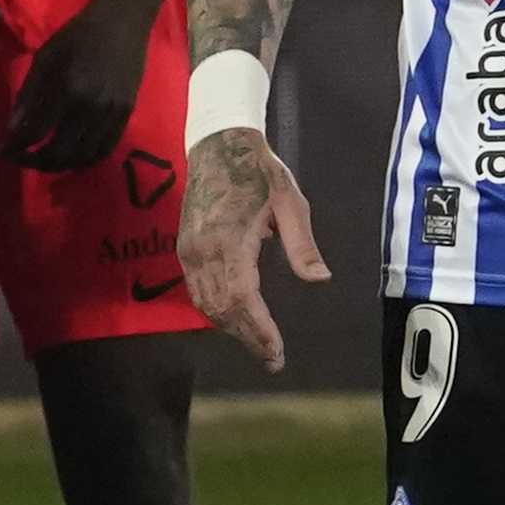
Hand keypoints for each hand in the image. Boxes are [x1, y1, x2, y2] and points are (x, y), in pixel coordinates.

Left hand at [1, 0, 163, 177]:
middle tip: (21, 158)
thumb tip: (11, 128)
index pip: (34, 133)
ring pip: (82, 156)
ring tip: (44, 160)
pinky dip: (85, 159)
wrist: (121, 23)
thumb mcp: (44, 58)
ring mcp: (110, 113)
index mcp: (65, 89)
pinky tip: (72, 156)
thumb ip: (27, 94)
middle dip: (33, 162)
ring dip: (58, 164)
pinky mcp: (125, 114)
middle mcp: (89, 107)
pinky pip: (104, 148)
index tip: (1, 151)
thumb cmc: (77, 35)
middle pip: (58, 152)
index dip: (14, 148)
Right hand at [178, 127, 323, 372]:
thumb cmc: (259, 171)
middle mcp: (203, 251)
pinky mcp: (184, 248)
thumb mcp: (290, 202)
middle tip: (272, 360)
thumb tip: (320, 279)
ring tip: (258, 346)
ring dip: (231, 329)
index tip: (276, 352)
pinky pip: (196, 291)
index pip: (243, 299)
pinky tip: (234, 320)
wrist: (219, 144)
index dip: (259, 330)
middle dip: (248, 338)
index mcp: (230, 241)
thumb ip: (302, 244)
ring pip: (206, 304)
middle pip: (222, 309)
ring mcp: (189, 251)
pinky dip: (215, 311)